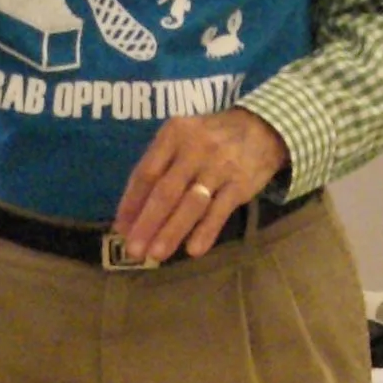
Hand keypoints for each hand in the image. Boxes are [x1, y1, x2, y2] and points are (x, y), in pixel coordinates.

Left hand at [112, 106, 288, 262]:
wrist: (262, 128)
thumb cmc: (210, 139)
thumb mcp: (181, 140)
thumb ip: (157, 170)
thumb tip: (129, 217)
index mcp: (173, 134)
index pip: (146, 173)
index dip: (131, 203)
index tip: (120, 230)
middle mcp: (195, 148)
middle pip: (166, 191)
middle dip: (147, 223)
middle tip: (133, 250)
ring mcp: (220, 166)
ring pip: (191, 204)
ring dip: (172, 231)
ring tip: (156, 255)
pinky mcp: (240, 184)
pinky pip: (220, 211)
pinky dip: (206, 231)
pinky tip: (193, 250)